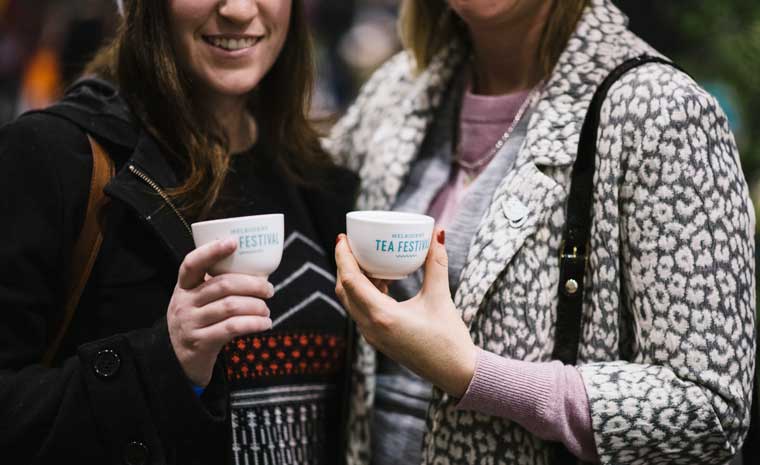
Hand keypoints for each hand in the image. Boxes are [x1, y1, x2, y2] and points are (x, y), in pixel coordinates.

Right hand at [168, 239, 273, 386]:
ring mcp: (190, 323)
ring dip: (256, 306)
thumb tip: (257, 270)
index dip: (212, 251)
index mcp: (184, 287)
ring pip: (231, 306)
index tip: (234, 242)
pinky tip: (265, 323)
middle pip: (223, 285)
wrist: (179, 360)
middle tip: (269, 289)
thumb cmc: (199, 321)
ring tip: (266, 309)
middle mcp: (183, 303)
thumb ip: (217, 285)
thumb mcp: (198, 300)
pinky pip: (232, 327)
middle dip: (252, 284)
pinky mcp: (200, 342)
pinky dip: (254, 323)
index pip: (191, 263)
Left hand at [335, 228, 476, 397]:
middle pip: (345, 291)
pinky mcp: (379, 340)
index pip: (350, 281)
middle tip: (352, 244)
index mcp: (382, 317)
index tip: (344, 238)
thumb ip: (436, 263)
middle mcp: (371, 328)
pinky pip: (362, 311)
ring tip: (368, 259)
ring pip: (351, 302)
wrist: (455, 373)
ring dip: (354, 280)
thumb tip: (437, 234)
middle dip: (344, 265)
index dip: (343, 257)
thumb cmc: (449, 339)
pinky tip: (382, 281)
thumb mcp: (441, 297)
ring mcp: (372, 336)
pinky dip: (364, 293)